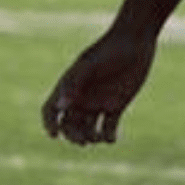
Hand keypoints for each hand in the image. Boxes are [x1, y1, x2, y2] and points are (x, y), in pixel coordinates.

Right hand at [42, 30, 156, 144]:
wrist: (135, 42)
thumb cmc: (108, 50)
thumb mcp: (89, 65)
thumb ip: (74, 84)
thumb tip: (60, 106)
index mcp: (70, 86)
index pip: (51, 109)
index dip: (49, 123)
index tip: (54, 135)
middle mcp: (82, 97)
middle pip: (69, 125)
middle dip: (73, 136)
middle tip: (83, 141)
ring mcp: (98, 102)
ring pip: (88, 129)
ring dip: (91, 138)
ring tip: (99, 137)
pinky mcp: (116, 106)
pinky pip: (108, 128)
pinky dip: (108, 137)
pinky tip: (111, 138)